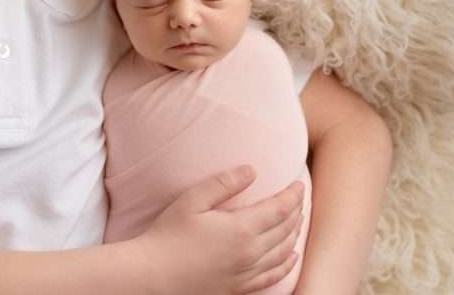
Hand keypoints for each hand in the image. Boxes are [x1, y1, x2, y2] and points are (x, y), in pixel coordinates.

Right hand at [135, 166, 303, 294]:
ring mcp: (246, 273)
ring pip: (283, 252)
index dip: (293, 195)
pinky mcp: (240, 288)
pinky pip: (273, 276)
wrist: (154, 276)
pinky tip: (291, 256)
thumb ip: (223, 183)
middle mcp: (250, 253)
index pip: (280, 209)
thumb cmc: (169, 235)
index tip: (299, 183)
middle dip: (296, 210)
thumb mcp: (192, 200)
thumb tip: (251, 170)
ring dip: (294, 234)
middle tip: (298, 196)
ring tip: (297, 219)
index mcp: (241, 229)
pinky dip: (287, 264)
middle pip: (286, 230)